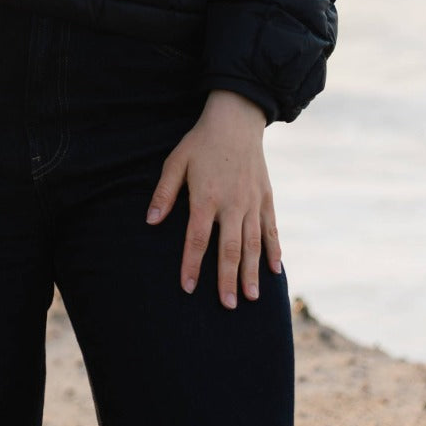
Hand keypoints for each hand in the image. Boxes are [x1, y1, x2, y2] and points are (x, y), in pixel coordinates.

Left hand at [146, 89, 280, 307]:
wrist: (236, 120)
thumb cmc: (200, 142)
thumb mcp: (176, 162)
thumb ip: (164, 193)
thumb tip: (151, 221)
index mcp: (206, 197)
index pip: (197, 238)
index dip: (191, 264)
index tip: (187, 288)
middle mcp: (232, 204)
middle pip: (229, 248)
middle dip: (227, 279)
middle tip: (228, 306)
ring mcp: (252, 202)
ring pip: (253, 244)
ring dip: (252, 272)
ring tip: (252, 297)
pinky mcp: (266, 197)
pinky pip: (271, 229)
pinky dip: (273, 250)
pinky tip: (274, 270)